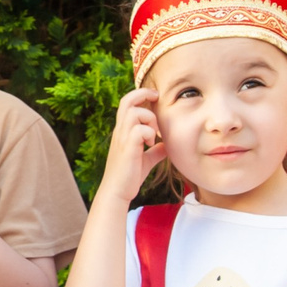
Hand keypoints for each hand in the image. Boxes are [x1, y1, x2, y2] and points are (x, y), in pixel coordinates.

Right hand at [97, 87, 165, 203]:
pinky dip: (149, 133)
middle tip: (157, 99)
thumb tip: (168, 145)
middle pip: (127, 100)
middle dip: (144, 94)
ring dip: (149, 119)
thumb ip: (156, 149)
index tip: (155, 98)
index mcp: (123, 130)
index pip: (127, 102)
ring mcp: (122, 139)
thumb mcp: (146, 159)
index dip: (141, 94)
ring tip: (155, 134)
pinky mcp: (127, 148)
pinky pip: (138, 130)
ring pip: (135, 112)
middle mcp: (120, 131)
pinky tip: (151, 144)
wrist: (117, 192)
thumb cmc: (130, 175)